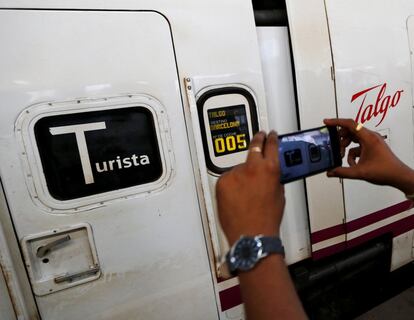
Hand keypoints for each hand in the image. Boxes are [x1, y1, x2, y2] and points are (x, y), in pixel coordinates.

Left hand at [216, 131, 284, 245]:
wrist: (251, 234)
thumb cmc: (266, 219)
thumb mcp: (278, 195)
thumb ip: (273, 179)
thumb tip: (270, 174)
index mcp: (270, 169)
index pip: (271, 145)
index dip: (271, 138)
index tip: (269, 134)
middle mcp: (252, 168)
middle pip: (254, 147)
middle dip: (257, 140)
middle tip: (259, 137)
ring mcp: (235, 174)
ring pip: (238, 169)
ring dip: (241, 176)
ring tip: (244, 194)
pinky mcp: (222, 182)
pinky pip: (228, 179)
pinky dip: (231, 186)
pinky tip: (236, 198)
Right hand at [324, 118, 413, 194]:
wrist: (398, 176)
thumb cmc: (386, 171)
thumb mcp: (360, 172)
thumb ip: (342, 172)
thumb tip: (331, 171)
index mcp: (368, 138)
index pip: (350, 124)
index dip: (336, 122)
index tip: (327, 122)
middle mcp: (371, 137)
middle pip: (350, 131)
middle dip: (340, 139)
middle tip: (334, 146)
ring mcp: (372, 141)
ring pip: (354, 138)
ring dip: (346, 147)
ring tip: (342, 155)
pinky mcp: (372, 146)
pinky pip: (358, 146)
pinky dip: (353, 153)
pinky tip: (353, 163)